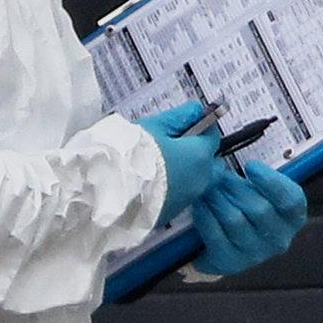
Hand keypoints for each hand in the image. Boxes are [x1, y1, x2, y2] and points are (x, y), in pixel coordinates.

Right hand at [139, 101, 224, 225]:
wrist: (110, 192)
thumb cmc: (132, 154)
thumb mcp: (154, 126)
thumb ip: (180, 117)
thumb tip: (198, 110)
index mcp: (200, 155)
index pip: (212, 136)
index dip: (198, 127)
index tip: (180, 125)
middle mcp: (202, 179)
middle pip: (207, 161)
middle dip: (193, 152)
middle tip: (166, 145)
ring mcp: (188, 198)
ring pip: (193, 179)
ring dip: (181, 170)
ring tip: (154, 164)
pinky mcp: (173, 212)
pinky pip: (179, 193)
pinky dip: (170, 185)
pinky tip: (149, 181)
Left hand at [193, 159, 307, 277]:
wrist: (221, 245)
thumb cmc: (242, 208)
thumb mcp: (255, 191)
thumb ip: (253, 175)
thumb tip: (223, 148)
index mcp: (292, 218)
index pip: (291, 200)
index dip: (271, 182)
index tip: (251, 165)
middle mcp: (279, 239)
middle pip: (258, 208)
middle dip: (233, 186)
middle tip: (216, 173)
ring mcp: (256, 253)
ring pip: (235, 219)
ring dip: (216, 199)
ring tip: (205, 186)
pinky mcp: (231, 262)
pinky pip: (215, 234)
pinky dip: (205, 216)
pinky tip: (198, 204)